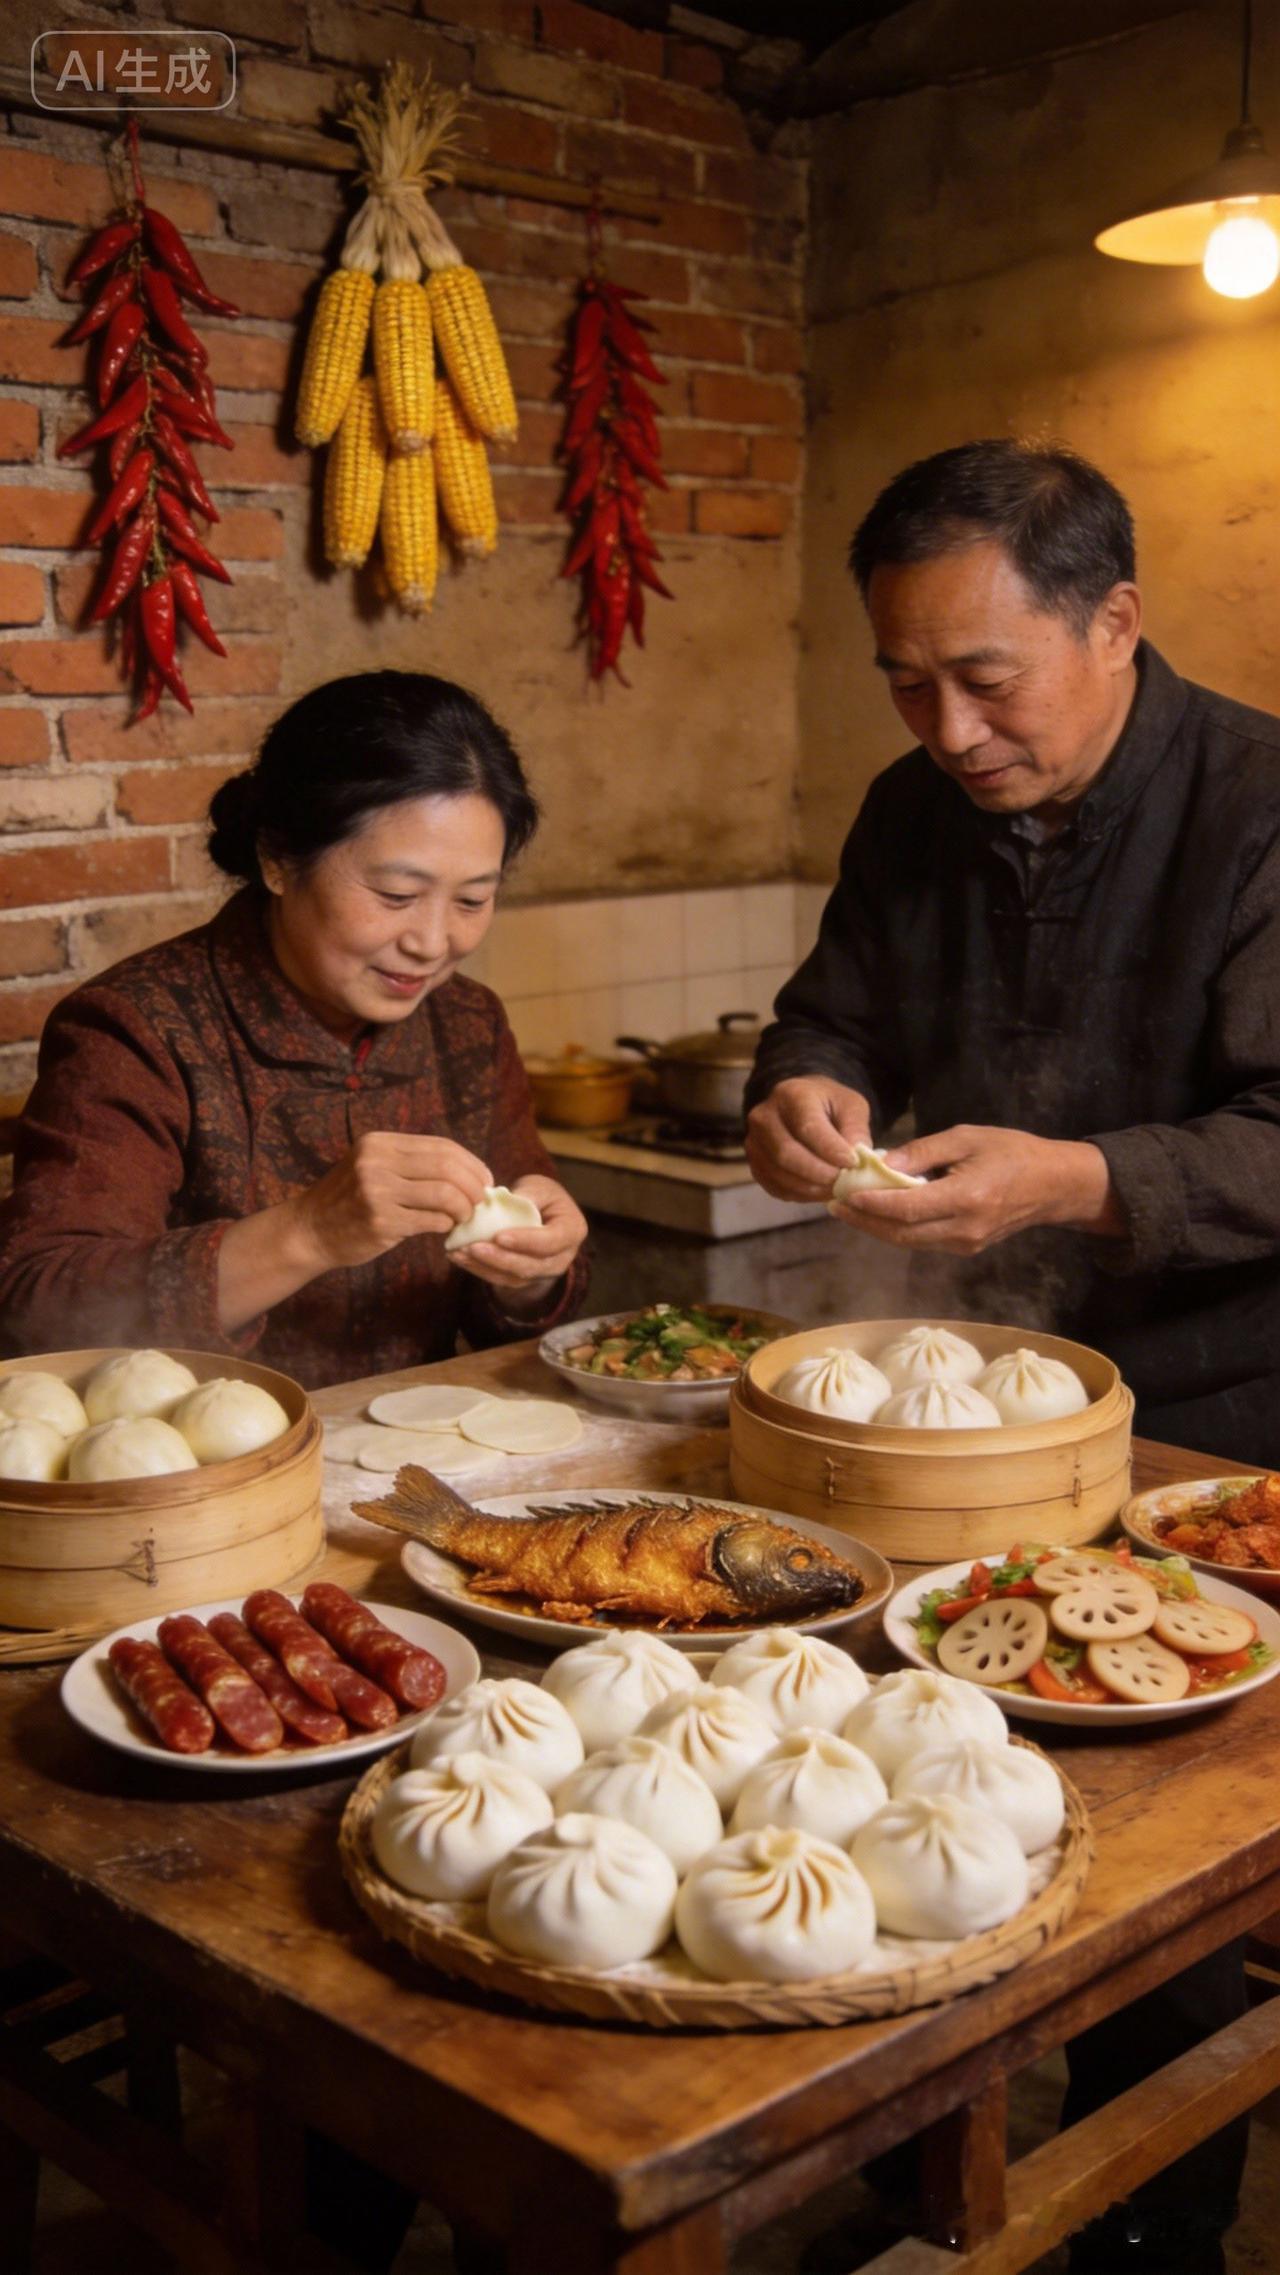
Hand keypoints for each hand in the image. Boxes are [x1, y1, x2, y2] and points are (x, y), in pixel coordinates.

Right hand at [289, 1132, 493, 1272]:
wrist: (309, 1229)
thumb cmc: (349, 1199)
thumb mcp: (373, 1166)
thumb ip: (413, 1164)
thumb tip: (470, 1172)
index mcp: (380, 1142)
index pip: (441, 1146)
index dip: (471, 1163)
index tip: (485, 1179)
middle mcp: (377, 1162)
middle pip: (447, 1167)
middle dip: (474, 1186)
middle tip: (481, 1201)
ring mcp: (377, 1192)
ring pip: (444, 1195)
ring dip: (463, 1208)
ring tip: (463, 1216)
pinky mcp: (380, 1222)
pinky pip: (431, 1221)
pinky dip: (446, 1225)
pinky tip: (444, 1228)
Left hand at [448, 1174, 587, 1305]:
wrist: (540, 1213)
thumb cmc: (540, 1195)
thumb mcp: (538, 1186)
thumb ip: (527, 1195)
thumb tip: (505, 1204)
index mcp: (573, 1230)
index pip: (550, 1241)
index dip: (526, 1241)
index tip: (499, 1235)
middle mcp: (563, 1257)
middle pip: (531, 1265)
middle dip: (500, 1258)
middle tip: (472, 1247)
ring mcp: (544, 1272)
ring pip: (514, 1277)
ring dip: (484, 1267)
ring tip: (459, 1253)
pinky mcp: (524, 1278)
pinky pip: (502, 1280)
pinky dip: (479, 1269)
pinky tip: (459, 1257)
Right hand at [745, 1077, 872, 1201]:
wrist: (802, 1106)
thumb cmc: (830, 1106)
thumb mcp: (851, 1106)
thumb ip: (856, 1130)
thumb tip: (856, 1160)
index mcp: (791, 1094)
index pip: (807, 1127)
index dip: (830, 1150)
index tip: (852, 1164)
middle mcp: (764, 1117)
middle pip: (787, 1154)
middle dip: (819, 1174)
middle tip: (843, 1183)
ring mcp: (754, 1141)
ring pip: (779, 1173)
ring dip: (810, 1188)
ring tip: (835, 1189)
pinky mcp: (754, 1163)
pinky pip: (774, 1186)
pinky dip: (799, 1194)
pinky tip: (818, 1191)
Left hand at [828, 1125, 1120, 1254]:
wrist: (1054, 1185)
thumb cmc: (1012, 1151)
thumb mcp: (967, 1137)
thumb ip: (923, 1151)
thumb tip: (883, 1165)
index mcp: (966, 1198)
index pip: (908, 1208)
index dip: (872, 1205)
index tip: (844, 1195)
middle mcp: (964, 1229)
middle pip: (902, 1233)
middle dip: (864, 1221)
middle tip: (834, 1205)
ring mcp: (966, 1244)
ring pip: (909, 1242)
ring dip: (876, 1229)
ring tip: (848, 1210)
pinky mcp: (966, 1248)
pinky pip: (923, 1242)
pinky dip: (898, 1230)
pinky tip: (879, 1215)